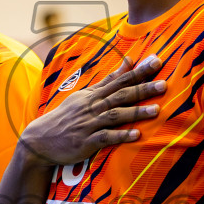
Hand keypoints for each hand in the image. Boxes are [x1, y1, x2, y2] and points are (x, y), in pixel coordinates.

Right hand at [18, 56, 163, 167]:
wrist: (39, 140)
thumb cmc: (66, 117)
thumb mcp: (84, 96)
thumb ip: (107, 81)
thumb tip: (128, 62)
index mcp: (93, 95)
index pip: (119, 79)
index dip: (138, 71)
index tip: (156, 61)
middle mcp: (92, 107)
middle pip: (120, 95)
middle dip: (143, 89)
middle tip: (164, 84)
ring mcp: (89, 124)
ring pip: (115, 115)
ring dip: (136, 112)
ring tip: (156, 110)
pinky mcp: (86, 142)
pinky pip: (105, 137)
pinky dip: (121, 135)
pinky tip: (136, 135)